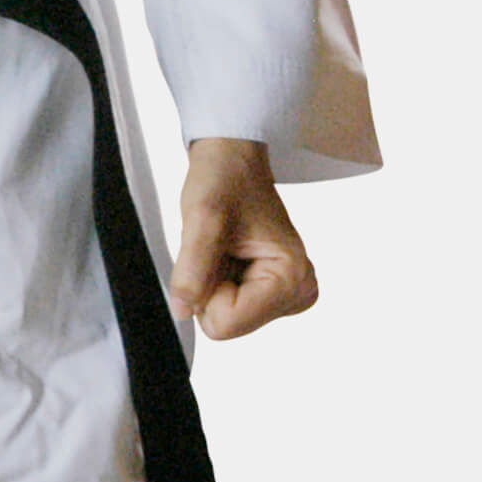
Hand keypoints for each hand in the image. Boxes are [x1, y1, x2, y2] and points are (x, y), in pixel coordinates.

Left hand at [167, 137, 317, 340]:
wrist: (232, 158)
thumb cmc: (225, 178)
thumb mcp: (202, 218)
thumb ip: (192, 270)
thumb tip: (182, 312)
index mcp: (292, 277)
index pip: (227, 323)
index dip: (206, 290)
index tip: (215, 251)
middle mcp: (300, 291)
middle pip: (230, 323)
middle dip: (213, 286)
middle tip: (219, 245)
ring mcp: (290, 294)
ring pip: (229, 317)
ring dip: (216, 282)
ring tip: (226, 245)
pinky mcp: (277, 291)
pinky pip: (233, 306)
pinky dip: (222, 280)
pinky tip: (231, 252)